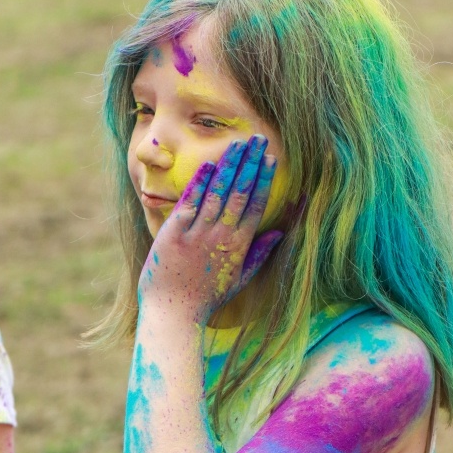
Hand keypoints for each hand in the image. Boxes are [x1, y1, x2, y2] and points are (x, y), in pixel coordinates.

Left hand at [138, 135, 282, 323]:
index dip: (263, 179)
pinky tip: (209, 163)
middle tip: (259, 139)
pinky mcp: (174, 232)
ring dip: (229, 164)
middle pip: (240, 192)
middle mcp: (221, 236)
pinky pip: (190, 201)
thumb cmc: (205, 299)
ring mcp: (197, 233)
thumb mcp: (238, 280)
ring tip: (238, 143)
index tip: (270, 159)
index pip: (255, 205)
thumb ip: (259, 254)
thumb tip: (279, 233)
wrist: (174, 313)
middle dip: (250, 163)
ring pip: (217, 191)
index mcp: (238, 247)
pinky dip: (200, 181)